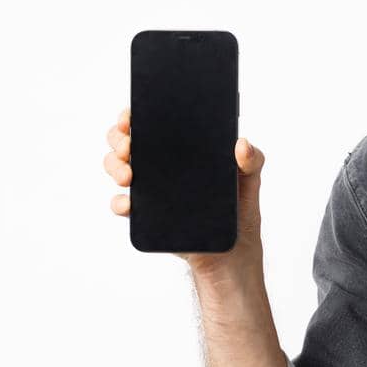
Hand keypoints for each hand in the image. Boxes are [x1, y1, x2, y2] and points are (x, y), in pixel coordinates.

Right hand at [104, 106, 265, 273]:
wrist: (232, 252)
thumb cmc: (238, 209)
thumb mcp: (250, 179)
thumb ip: (252, 159)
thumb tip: (242, 145)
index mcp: (182, 149)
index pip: (152, 123)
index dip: (135, 115)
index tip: (132, 117)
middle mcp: (161, 165)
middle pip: (126, 141)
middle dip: (118, 138)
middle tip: (128, 146)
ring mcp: (150, 189)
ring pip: (117, 167)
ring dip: (114, 166)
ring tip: (129, 175)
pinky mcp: (146, 215)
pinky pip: (122, 205)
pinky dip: (119, 202)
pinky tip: (128, 203)